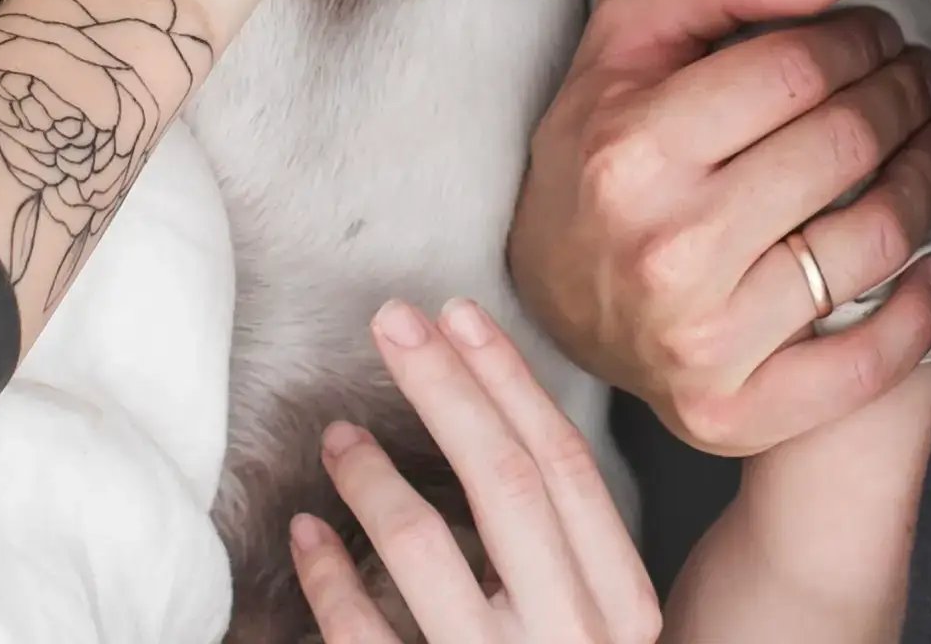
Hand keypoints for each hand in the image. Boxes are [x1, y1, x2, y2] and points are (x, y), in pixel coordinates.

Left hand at [295, 298, 661, 643]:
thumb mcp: (592, 620)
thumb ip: (563, 550)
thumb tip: (488, 425)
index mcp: (621, 604)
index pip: (567, 464)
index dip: (509, 380)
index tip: (458, 318)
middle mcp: (572, 634)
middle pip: (506, 481)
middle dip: (443, 387)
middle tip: (391, 324)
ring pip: (427, 547)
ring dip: (373, 476)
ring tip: (337, 437)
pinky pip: (363, 632)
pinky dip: (328, 575)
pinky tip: (309, 534)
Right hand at [510, 0, 930, 454]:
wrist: (548, 297)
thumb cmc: (598, 154)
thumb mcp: (625, 45)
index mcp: (634, 150)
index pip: (796, 71)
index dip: (860, 40)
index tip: (881, 33)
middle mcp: (669, 248)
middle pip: (844, 147)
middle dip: (905, 95)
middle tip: (923, 78)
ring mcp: (704, 340)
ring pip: (873, 241)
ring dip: (929, 178)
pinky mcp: (733, 413)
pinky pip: (866, 366)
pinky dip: (921, 313)